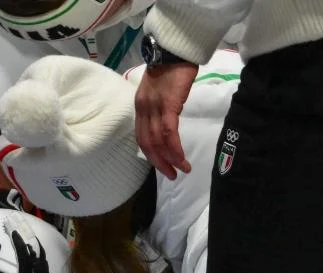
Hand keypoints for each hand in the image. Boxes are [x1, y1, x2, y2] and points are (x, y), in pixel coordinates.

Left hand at [134, 62, 198, 178]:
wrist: (176, 49)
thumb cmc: (172, 67)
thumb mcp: (161, 91)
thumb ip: (161, 106)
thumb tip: (168, 121)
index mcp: (141, 107)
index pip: (142, 136)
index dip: (151, 153)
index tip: (162, 164)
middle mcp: (143, 110)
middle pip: (147, 143)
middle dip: (159, 162)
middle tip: (171, 175)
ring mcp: (154, 108)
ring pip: (158, 141)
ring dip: (170, 159)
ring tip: (181, 170)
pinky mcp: (168, 105)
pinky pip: (169, 133)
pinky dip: (175, 149)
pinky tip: (181, 158)